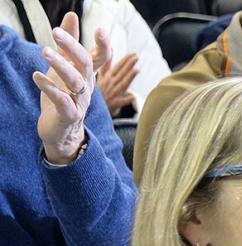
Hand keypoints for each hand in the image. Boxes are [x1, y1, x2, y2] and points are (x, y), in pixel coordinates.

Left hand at [33, 13, 108, 163]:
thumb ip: (68, 42)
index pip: (100, 58)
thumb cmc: (63, 96)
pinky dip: (50, 89)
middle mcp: (86, 87)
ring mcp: (79, 102)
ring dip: (60, 66)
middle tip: (56, 33)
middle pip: (86, 65)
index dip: (103, 45)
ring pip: (75, 82)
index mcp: (87, 75)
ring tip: (44, 52)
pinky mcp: (68, 116)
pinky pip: (62, 102)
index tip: (100, 30)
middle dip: (73, 48)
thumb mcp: (64, 66)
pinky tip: (36, 77)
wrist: (61, 132)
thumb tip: (71, 15)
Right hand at [96, 51, 138, 114]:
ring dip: (128, 77)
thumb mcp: (101, 77)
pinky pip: (120, 102)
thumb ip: (107, 65)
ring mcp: (112, 94)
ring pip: (122, 84)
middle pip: (120, 73)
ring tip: (136, 70)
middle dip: (128, 64)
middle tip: (136, 57)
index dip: (125, 60)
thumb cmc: (100, 94)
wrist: (91, 110)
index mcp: (107, 78)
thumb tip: (111, 51)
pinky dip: (126, 99)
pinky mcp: (113, 104)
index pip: (117, 67)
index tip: (133, 54)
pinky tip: (133, 96)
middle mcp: (110, 84)